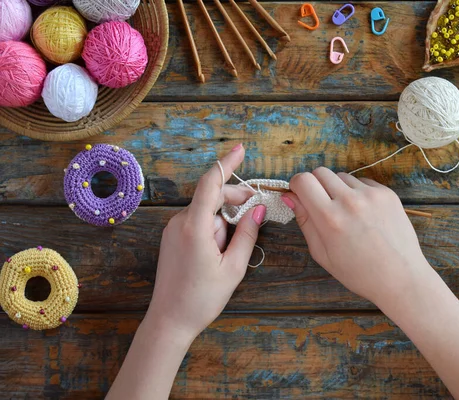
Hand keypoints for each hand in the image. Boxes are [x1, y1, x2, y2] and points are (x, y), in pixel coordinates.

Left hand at [146, 144, 265, 339]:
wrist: (169, 320)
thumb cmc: (202, 298)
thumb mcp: (234, 267)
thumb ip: (248, 234)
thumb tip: (258, 207)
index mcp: (195, 227)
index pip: (211, 183)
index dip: (226, 164)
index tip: (240, 149)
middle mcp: (179, 222)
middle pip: (211, 196)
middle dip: (234, 200)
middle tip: (255, 209)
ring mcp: (173, 229)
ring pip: (206, 211)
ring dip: (223, 221)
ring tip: (228, 251)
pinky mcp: (171, 237)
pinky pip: (196, 222)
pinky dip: (212, 227)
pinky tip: (218, 250)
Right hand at [282, 168, 428, 306]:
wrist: (400, 277)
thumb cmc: (358, 272)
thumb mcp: (322, 254)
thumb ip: (305, 221)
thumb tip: (289, 196)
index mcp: (330, 219)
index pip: (303, 181)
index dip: (297, 185)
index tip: (299, 194)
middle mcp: (350, 201)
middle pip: (321, 172)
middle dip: (315, 184)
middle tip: (321, 204)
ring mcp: (371, 195)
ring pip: (342, 176)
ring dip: (338, 188)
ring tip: (347, 213)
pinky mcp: (387, 193)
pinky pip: (363, 182)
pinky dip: (358, 192)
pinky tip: (364, 214)